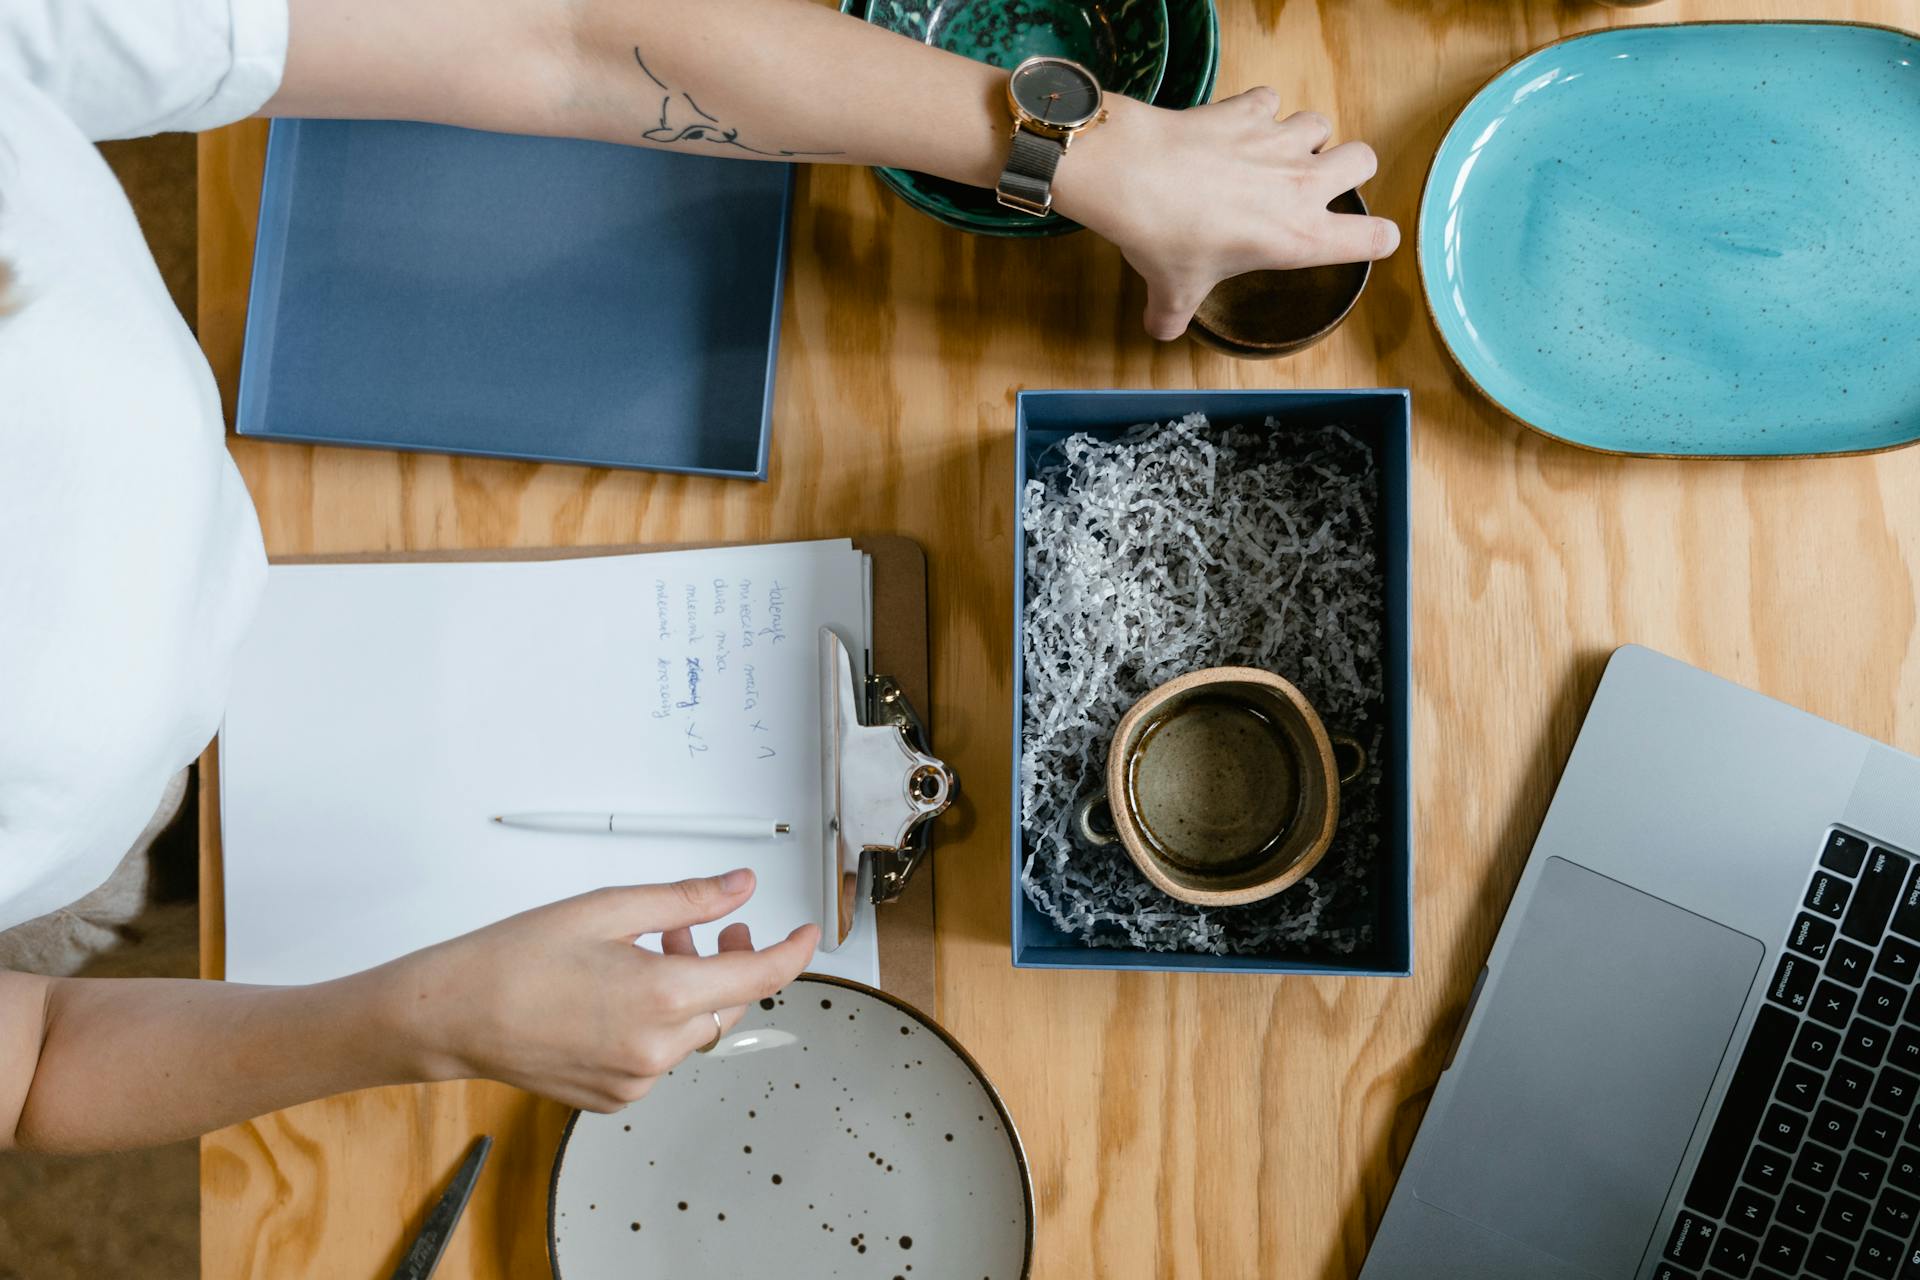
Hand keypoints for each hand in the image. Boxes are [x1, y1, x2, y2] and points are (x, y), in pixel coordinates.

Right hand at [376, 870, 818, 1110]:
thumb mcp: (611, 907)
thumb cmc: (516, 958)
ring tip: (651, 948)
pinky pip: (660, 1056)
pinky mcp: (614, 1098)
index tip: (809, 932)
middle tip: (709, 924)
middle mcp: (657, 1049)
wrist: (453, 1014)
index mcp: (663, 997)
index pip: (761, 975)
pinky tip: (624, 990)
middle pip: (730, 1004)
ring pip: (695, 1031)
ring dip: (691, 989)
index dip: (793, 951)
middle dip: (730, 960)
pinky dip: (660, 1021)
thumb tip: (740, 885)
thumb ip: (687, 898)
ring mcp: (636, 1080)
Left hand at [1055, 88, 1400, 339]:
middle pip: (1365, 159)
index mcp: (1300, 237)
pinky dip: (1258, 110)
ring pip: (1320, 124)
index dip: (1377, 239)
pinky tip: (1236, 126)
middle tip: (1319, 183)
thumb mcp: (1175, 291)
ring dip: (1304, 137)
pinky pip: (1271, 99)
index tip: (1367, 240)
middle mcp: (1301, 184)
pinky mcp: (1249, 109)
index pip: (1373, 238)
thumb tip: (1162, 329)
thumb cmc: (1165, 239)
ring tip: (1273, 154)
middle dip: (1348, 168)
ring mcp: (1278, 141)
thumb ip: (1175, 315)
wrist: (1134, 176)